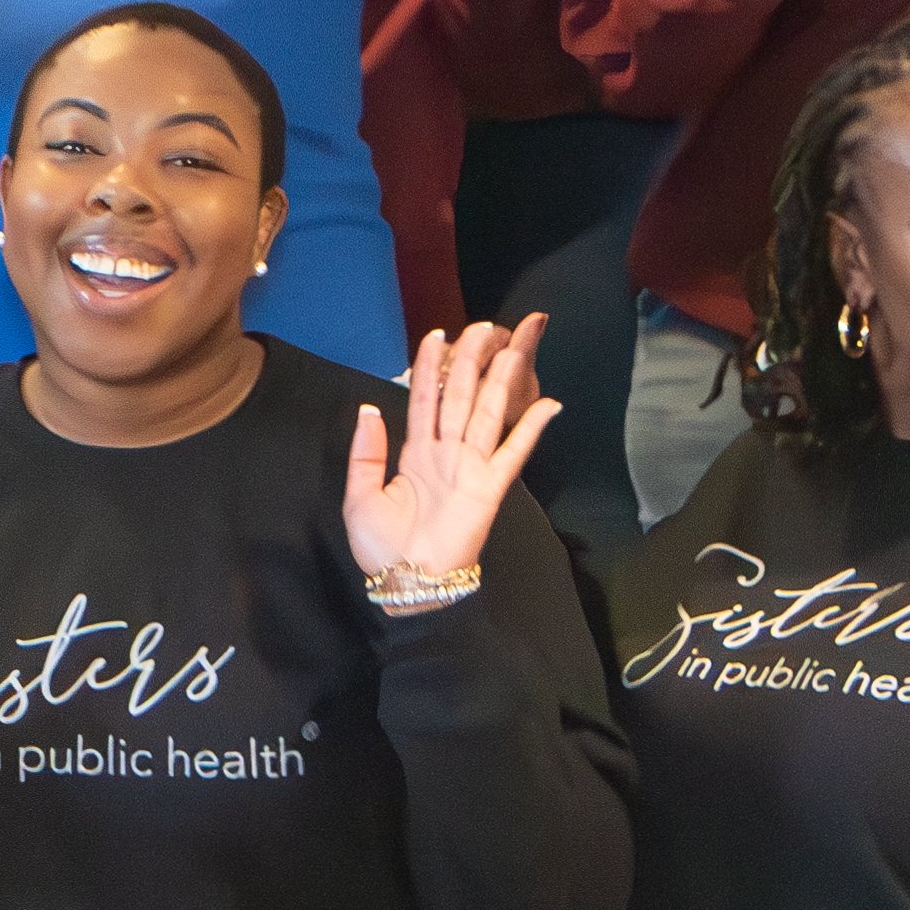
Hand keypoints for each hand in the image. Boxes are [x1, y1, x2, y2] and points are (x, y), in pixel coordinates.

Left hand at [341, 317, 562, 588]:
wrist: (407, 582)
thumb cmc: (382, 546)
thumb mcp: (360, 495)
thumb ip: (366, 452)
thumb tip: (369, 409)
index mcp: (415, 452)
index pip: (423, 397)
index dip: (429, 366)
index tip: (437, 334)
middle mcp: (446, 452)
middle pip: (461, 395)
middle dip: (471, 360)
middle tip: (483, 326)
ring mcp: (470, 466)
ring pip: (487, 412)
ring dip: (499, 379)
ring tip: (511, 346)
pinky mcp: (490, 486)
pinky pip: (513, 452)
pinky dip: (532, 427)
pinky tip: (549, 403)